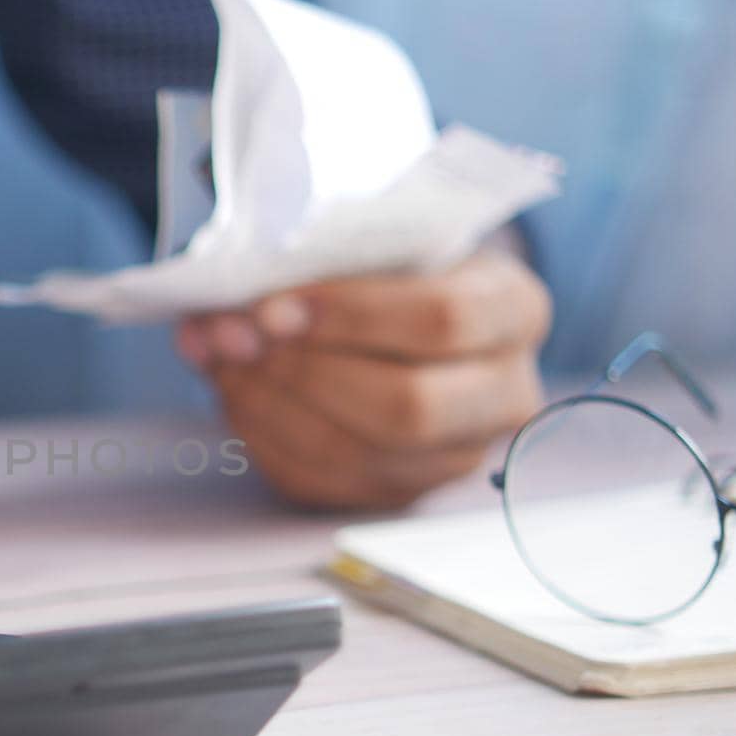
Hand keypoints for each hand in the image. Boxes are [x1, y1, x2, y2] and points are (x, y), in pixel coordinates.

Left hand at [177, 249, 551, 509]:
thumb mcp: (377, 241)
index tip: (272, 306)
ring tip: (222, 358)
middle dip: (303, 373)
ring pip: (354, 454)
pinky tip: (235, 392)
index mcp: (514, 310)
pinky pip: (321, 482)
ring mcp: (456, 456)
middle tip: (236, 337)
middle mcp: (503, 395)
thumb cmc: (392, 266)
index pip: (441, 320)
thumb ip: (313, 266)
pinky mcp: (400, 493)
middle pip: (406, 407)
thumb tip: (221, 317)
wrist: (404, 312)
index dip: (349, 316)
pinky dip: (262, 436)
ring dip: (268, 405)